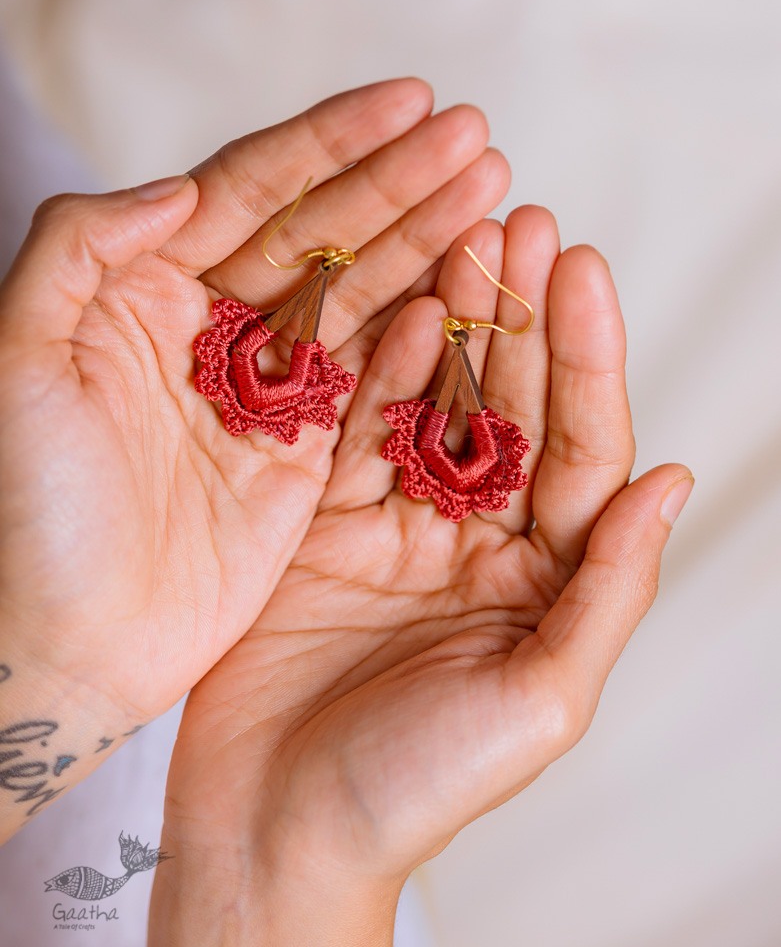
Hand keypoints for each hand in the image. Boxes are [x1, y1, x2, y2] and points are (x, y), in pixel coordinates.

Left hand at [0, 79, 508, 838]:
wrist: (67, 644)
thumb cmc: (24, 514)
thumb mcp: (16, 363)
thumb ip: (78, 250)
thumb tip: (179, 185)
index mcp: (142, 288)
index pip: (250, 191)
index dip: (330, 144)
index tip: (410, 102)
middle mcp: (210, 328)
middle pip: (320, 237)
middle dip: (398, 184)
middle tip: (477, 141)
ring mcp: (264, 391)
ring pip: (356, 299)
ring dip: (424, 245)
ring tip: (492, 197)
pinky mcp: (302, 453)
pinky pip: (371, 383)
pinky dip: (419, 340)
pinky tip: (467, 295)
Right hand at [151, 209, 692, 944]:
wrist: (278, 829)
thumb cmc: (417, 788)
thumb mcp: (543, 697)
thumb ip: (610, 588)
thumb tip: (671, 480)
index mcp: (541, 579)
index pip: (579, 447)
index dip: (584, 357)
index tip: (580, 268)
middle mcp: (475, 541)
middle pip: (507, 408)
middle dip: (519, 317)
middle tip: (521, 222)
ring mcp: (396, 525)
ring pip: (431, 403)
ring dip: (450, 322)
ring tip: (465, 236)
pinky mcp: (324, 523)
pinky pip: (355, 432)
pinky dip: (373, 370)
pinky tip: (393, 305)